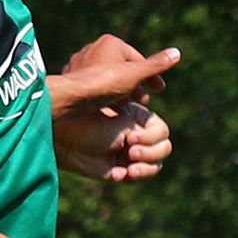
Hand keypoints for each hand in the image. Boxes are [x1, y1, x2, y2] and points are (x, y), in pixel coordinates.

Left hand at [49, 35, 181, 105]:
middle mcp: (93, 48)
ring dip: (120, 91)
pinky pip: (94, 86)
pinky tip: (108, 108)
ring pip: (107, 77)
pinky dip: (104, 95)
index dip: (151, 75)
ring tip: (127, 107)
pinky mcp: (71, 78)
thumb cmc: (103, 84)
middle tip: (145, 100)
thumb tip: (177, 53)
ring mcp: (80, 63)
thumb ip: (155, 66)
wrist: (70, 98)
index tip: (159, 90)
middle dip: (135, 84)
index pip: (137, 59)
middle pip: (121, 68)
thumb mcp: (135, 75)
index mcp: (110, 42)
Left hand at [56, 99, 172, 183]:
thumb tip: (176, 59)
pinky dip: (128, 177)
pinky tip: (114, 174)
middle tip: (129, 153)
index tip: (130, 138)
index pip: (162, 132)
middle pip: (163, 149)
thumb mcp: (124, 114)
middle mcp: (135, 133)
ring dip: (145, 170)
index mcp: (139, 116)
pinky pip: (134, 178)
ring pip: (153, 166)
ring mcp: (126, 153)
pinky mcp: (115, 169)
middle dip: (150, 154)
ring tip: (128, 171)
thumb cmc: (90, 120)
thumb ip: (148, 109)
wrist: (61, 139)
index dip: (151, 138)